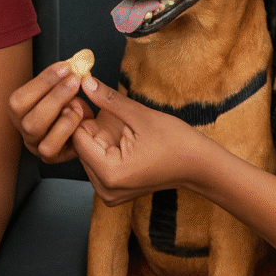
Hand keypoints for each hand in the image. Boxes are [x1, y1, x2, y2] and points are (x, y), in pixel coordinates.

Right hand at [8, 60, 94, 162]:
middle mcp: (24, 129)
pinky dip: (67, 131)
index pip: (19, 99)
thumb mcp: (65, 87)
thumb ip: (67, 75)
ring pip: (39, 136)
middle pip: (29, 119)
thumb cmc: (70, 102)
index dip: (42, 81)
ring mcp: (36, 145)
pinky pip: (52, 147)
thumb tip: (79, 60)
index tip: (65, 67)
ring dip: (61, 117)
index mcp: (20, 110)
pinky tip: (79, 120)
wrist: (84, 126)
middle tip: (74, 81)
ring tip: (78, 105)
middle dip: (54, 97)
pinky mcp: (51, 156)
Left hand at [73, 76, 210, 205]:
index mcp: (109, 173)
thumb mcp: (140, 115)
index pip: (77, 138)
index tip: (85, 96)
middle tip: (104, 106)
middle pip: (81, 147)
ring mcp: (109, 192)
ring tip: (119, 124)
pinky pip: (99, 162)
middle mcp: (105, 188)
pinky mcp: (114, 191)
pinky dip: (105, 147)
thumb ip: (108, 99)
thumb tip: (86, 83)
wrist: (198, 165)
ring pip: (89, 154)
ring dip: (98, 136)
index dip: (80, 115)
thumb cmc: (176, 142)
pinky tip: (122, 137)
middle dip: (90, 125)